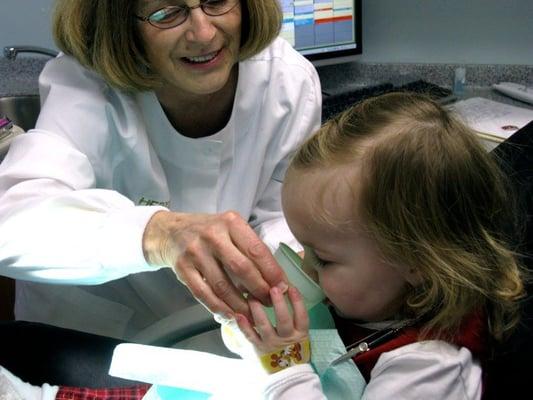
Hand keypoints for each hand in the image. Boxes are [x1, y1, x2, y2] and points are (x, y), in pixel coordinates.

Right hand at [142, 210, 287, 318]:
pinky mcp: (183, 269)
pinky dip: (219, 308)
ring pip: (223, 286)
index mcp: (230, 222)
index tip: (283, 287)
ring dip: (241, 304)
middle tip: (270, 302)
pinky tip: (231, 315)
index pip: (257, 250)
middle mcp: (213, 235)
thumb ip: (250, 249)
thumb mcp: (230, 229)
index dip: (272, 272)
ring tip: (253, 314)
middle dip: (259, 289)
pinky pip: (204, 294)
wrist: (171, 232)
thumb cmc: (210, 232)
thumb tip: (277, 279)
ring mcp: (195, 252)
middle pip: (242, 268)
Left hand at [235, 286, 309, 372]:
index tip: (291, 287)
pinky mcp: (258, 348)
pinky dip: (244, 325)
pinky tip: (238, 314)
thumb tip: (285, 290)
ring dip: (257, 310)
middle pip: (284, 320)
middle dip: (278, 303)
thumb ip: (295, 316)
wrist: (286, 372)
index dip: (297, 301)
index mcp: (300, 334)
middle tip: (272, 289)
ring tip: (252, 296)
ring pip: (264, 326)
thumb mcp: (300, 334)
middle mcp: (286, 339)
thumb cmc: (293, 347)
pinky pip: (250, 336)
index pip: (302, 316)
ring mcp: (271, 344)